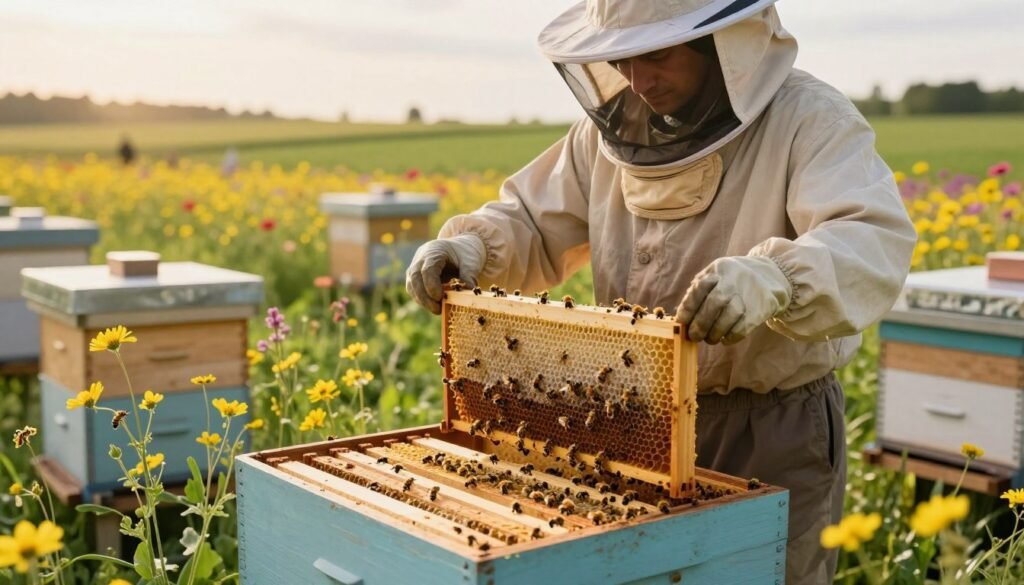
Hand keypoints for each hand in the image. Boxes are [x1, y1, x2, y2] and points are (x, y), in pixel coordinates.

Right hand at [406, 234, 486, 313]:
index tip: (440, 298)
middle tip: (438, 310)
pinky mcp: (414, 277)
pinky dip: (422, 300)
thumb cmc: (464, 254)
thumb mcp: (471, 262)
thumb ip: (469, 276)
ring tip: (438, 310)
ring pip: (412, 286)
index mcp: (434, 252)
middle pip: (415, 279)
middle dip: (425, 297)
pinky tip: (434, 306)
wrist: (457, 248)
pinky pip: (414, 290)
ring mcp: (415, 268)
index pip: (427, 270)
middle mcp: (420, 259)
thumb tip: (470, 293)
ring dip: (423, 301)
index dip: (432, 285)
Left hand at [676, 256, 791, 343]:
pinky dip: (731, 336)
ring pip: (729, 316)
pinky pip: (743, 327)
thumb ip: (699, 290)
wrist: (770, 276)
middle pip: (714, 304)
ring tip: (710, 339)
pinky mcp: (760, 308)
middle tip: (694, 336)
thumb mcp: (716, 274)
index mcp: (719, 270)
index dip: (688, 307)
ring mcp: (748, 294)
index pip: (699, 288)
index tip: (682, 321)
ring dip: (715, 333)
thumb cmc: (733, 280)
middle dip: (700, 324)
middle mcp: (733, 280)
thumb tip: (680, 316)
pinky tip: (725, 339)